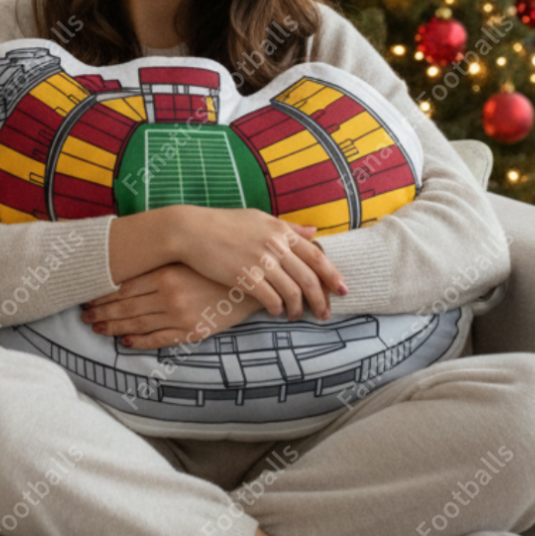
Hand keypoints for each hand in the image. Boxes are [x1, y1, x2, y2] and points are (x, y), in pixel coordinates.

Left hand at [81, 263, 264, 348]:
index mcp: (166, 272)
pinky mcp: (191, 331)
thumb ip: (162, 263)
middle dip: (102, 312)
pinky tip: (125, 342)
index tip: (87, 297)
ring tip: (97, 328)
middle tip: (84, 316)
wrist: (252, 281)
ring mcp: (179, 314)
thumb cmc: (218, 264)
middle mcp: (168, 294)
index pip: (124, 286)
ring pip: (137, 324)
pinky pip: (159, 340)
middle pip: (125, 306)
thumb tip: (134, 267)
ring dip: (114, 327)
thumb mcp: (188, 258)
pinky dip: (139, 342)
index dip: (103, 294)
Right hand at [177, 206, 347, 321]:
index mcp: (280, 230)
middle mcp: (275, 245)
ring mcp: (260, 261)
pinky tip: (275, 313)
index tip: (343, 290)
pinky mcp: (244, 277)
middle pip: (309, 278)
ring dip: (298, 309)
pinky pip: (271, 299)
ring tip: (295, 316)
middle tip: (325, 314)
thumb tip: (314, 231)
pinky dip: (277, 309)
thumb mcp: (259, 218)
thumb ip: (288, 227)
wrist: (191, 230)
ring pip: (293, 292)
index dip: (333, 275)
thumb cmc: (224, 223)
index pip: (317, 256)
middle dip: (321, 300)